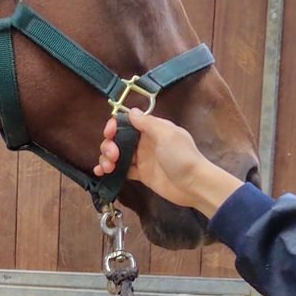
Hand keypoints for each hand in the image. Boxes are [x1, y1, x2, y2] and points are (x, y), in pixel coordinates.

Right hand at [96, 109, 242, 217]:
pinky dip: (109, 170)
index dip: (115, 126)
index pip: (128, 122)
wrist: (193, 185)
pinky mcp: (140, 174)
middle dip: (109, 145)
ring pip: (117, 154)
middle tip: (113, 156)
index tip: (109, 134)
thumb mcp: (166, 135)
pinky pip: (121, 169)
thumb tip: (131, 111)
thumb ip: (147, 123)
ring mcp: (142, 158)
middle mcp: (145, 142)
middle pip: (118, 139)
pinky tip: (101, 173)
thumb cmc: (182, 157)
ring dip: (106, 158)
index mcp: (152, 129)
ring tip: (106, 168)